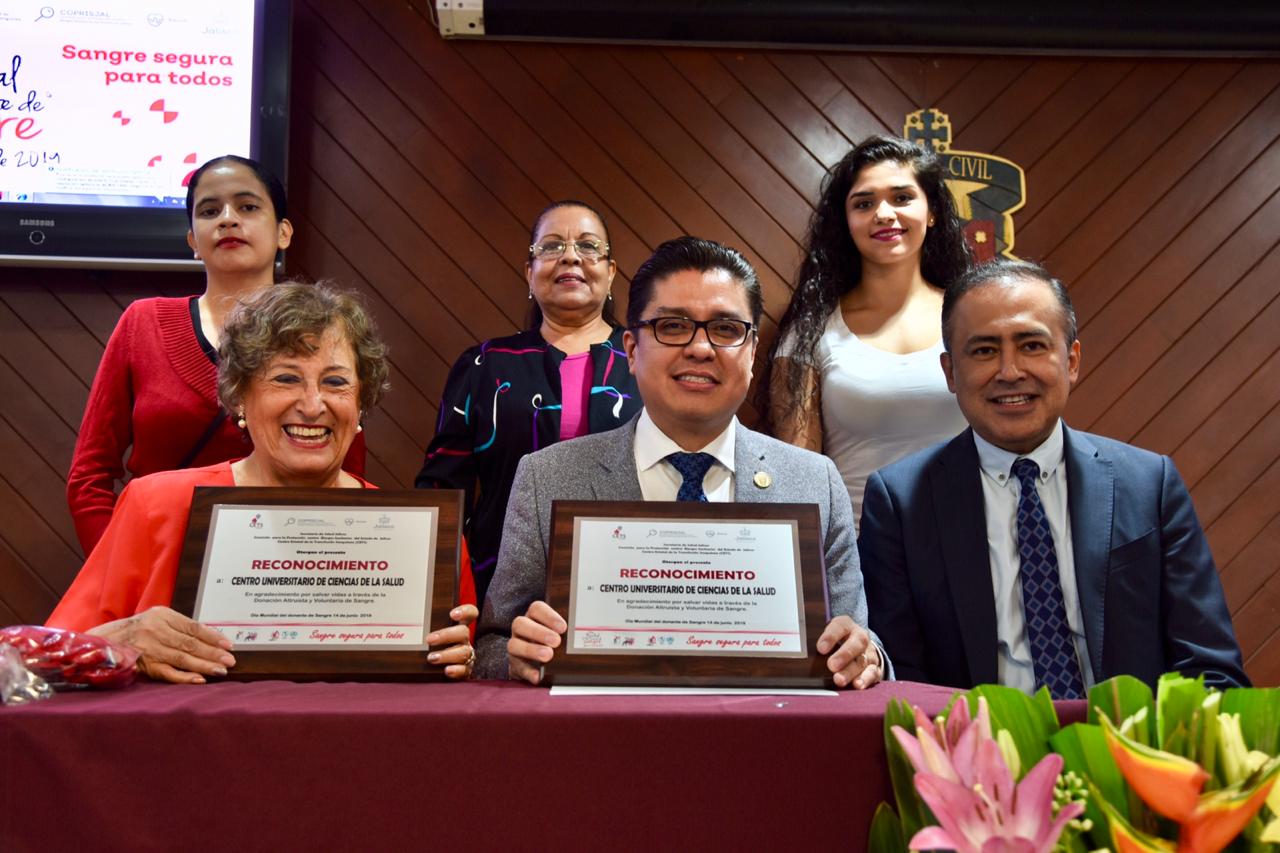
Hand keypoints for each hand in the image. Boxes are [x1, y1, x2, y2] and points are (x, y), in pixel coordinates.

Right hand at [89, 606, 234, 683]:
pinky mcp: (143, 666)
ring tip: (221, 670)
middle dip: (213, 653)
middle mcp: (155, 631)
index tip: (228, 645)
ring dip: (204, 665)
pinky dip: (185, 677)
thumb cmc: (137, 630)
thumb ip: (179, 626)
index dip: (213, 636)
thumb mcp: (157, 619)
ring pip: (182, 658)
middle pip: (190, 643)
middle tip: (230, 660)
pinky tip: (200, 680)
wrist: (103, 641)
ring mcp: (149, 649)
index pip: (193, 627)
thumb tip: (210, 638)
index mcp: (162, 615)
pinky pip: (168, 673)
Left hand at [427, 604, 478, 679]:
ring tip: (431, 658)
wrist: (438, 668)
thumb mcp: (430, 632)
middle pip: (463, 632)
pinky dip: (456, 670)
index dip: (465, 612)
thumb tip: (400, 621)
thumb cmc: (431, 645)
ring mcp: (466, 654)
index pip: (470, 614)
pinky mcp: (465, 669)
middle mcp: (464, 639)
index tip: (452, 614)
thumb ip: (424, 627)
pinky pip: (464, 670)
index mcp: (458, 626)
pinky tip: (447, 670)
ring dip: (447, 655)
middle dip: (446, 635)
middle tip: (429, 639)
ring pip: (463, 652)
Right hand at [507, 600, 565, 684]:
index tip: (563, 627)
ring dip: (531, 650)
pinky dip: (528, 672)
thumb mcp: (559, 633)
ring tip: (547, 656)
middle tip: (556, 641)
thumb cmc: (553, 643)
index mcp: (533, 617)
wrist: (537, 663)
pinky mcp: (515, 665)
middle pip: (520, 624)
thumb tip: (586, 633)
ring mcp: (515, 647)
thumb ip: (567, 632)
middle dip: (538, 632)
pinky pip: (518, 668)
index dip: (548, 616)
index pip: (536, 609)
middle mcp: (521, 630)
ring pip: (514, 645)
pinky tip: (538, 676)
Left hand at [816, 615, 881, 689]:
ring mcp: (869, 652)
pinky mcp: (875, 667)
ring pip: (862, 660)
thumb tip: (803, 654)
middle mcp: (860, 637)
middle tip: (831, 665)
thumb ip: (818, 643)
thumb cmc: (836, 642)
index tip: (821, 648)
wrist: (858, 646)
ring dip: (850, 671)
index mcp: (846, 625)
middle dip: (844, 655)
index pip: (840, 626)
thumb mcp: (827, 636)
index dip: (831, 636)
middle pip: (856, 643)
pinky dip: (865, 679)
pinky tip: (857, 685)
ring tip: (839, 680)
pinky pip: (873, 672)